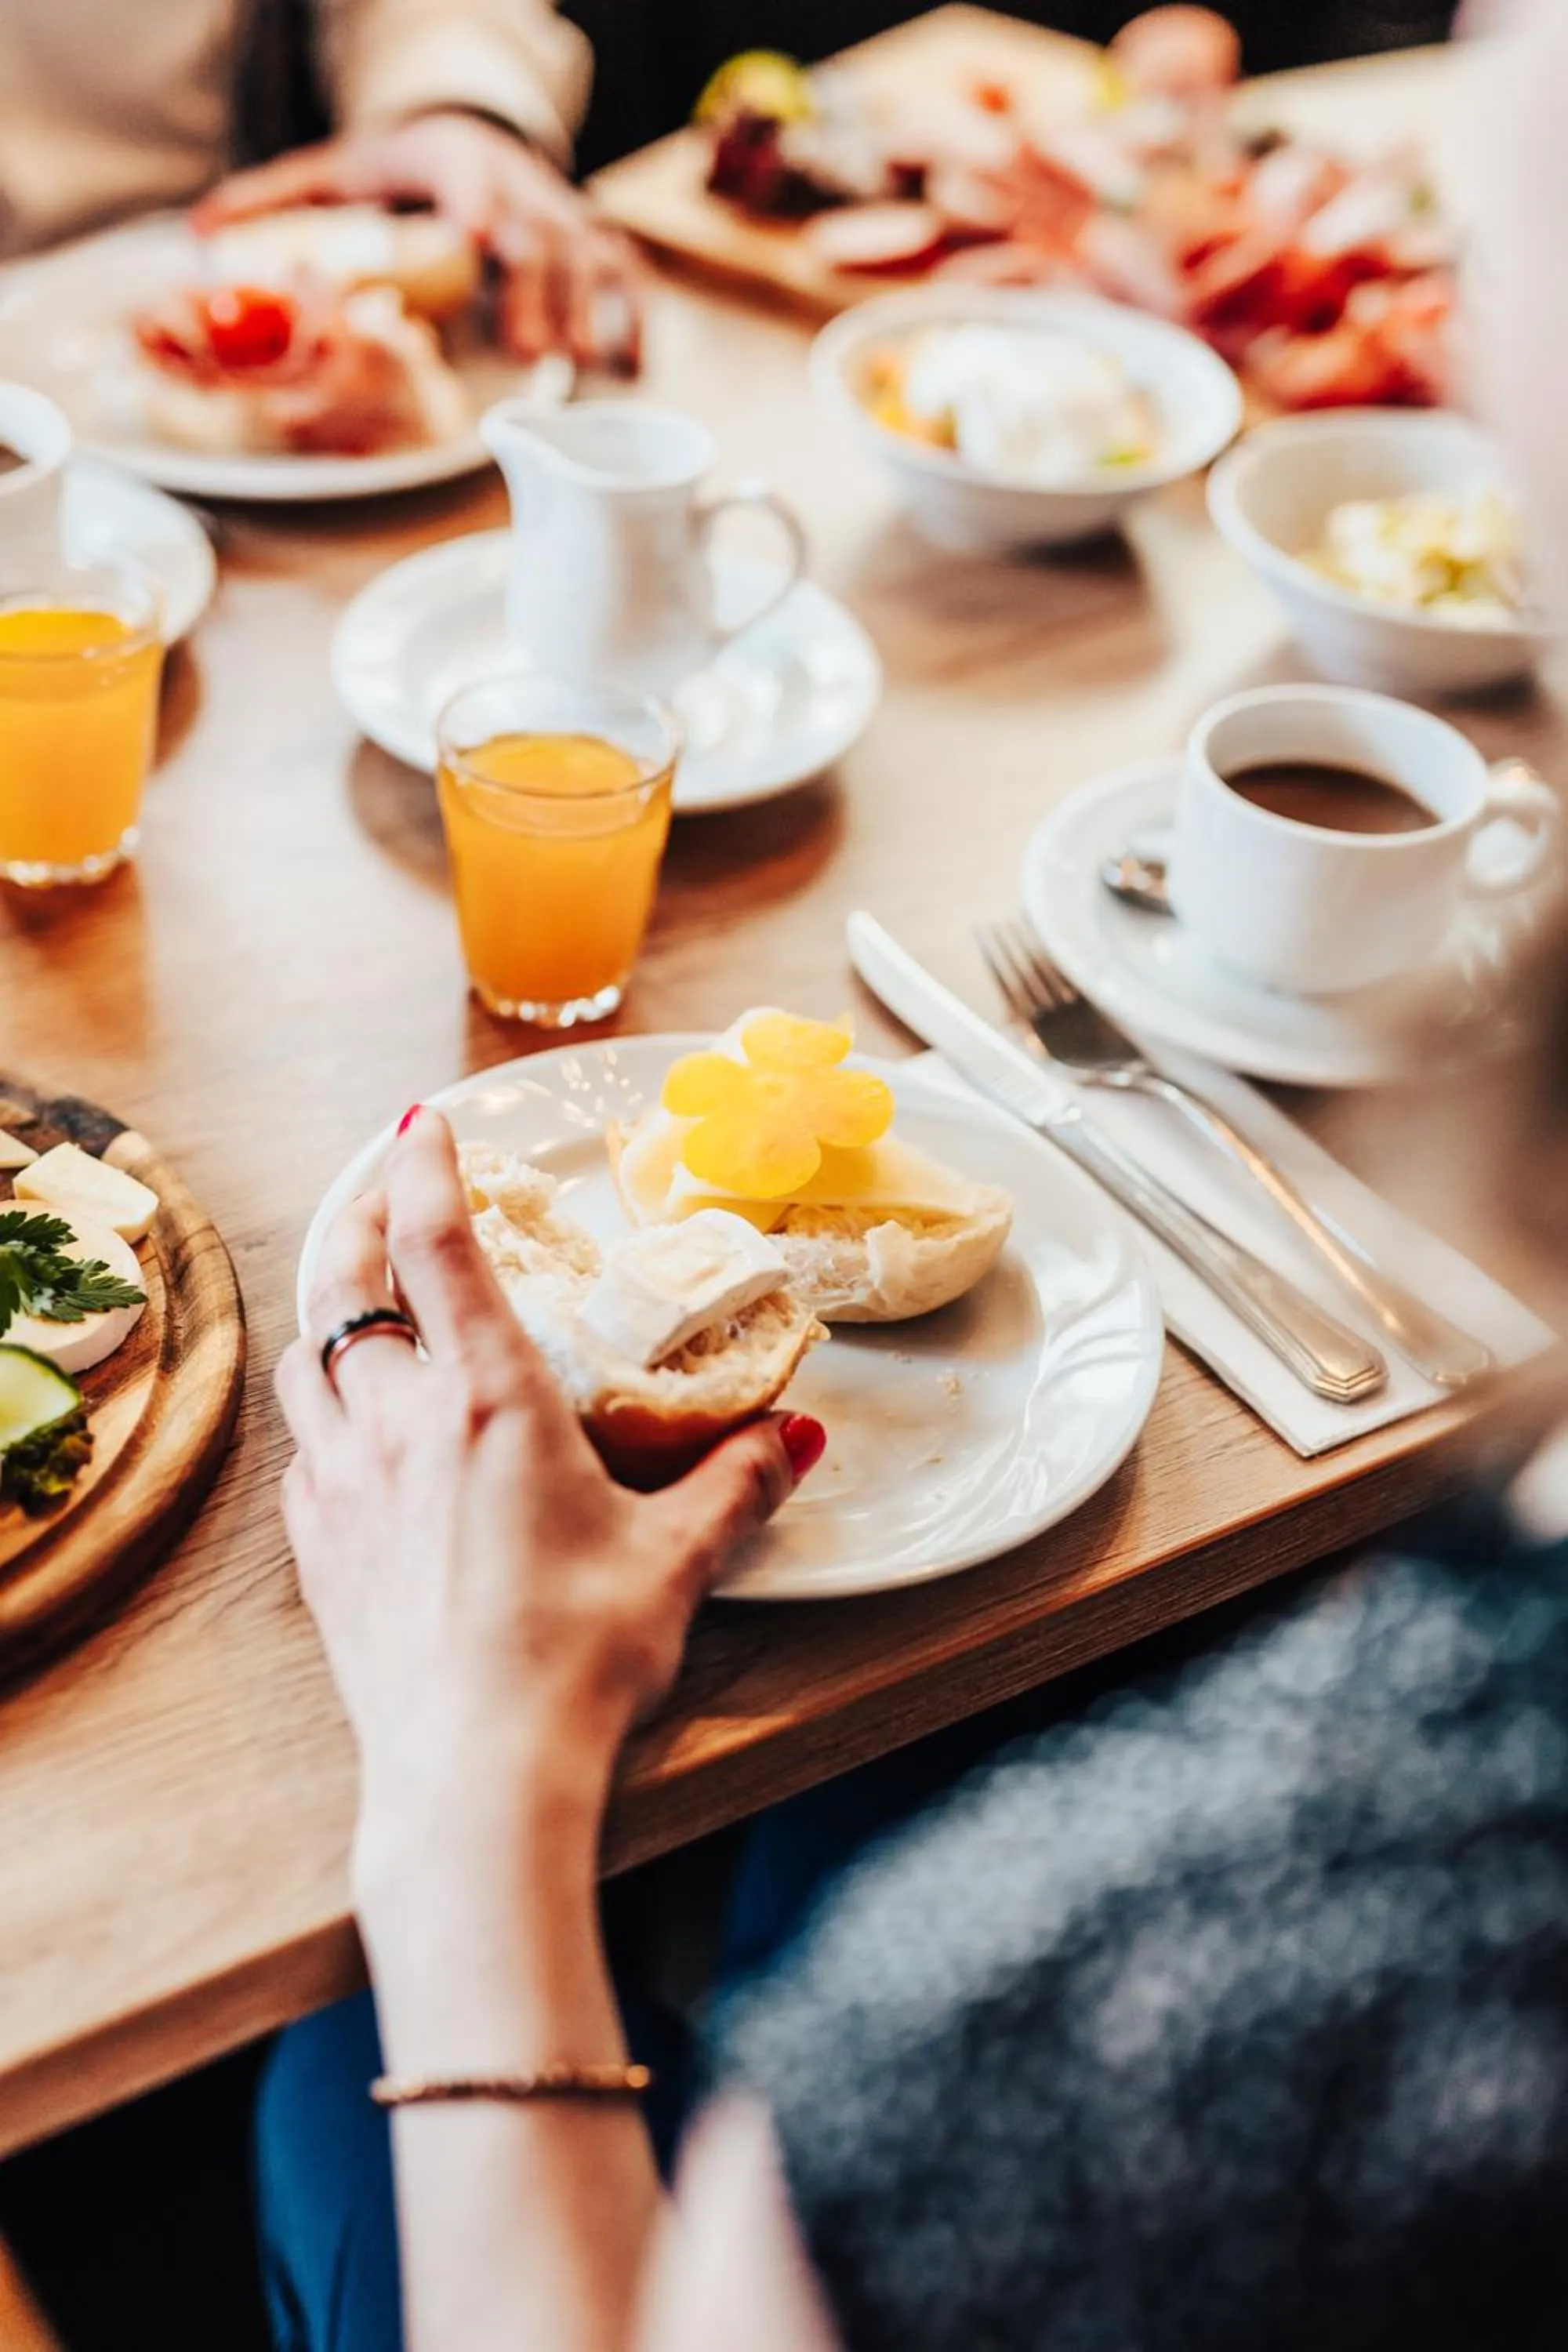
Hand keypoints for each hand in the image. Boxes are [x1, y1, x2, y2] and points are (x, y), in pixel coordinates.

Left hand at [194, 111, 640, 371]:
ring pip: (590, 259)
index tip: (476, 238)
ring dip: (588, 316)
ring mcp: (564, 217)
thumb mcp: (339, 171)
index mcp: (456, 165)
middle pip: (539, 236)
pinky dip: (635, 320)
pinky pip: (627, 278)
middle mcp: (520, 190)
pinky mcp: (594, 243)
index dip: (478, 208)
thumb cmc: (403, 169)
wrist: (475, 134)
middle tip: (526, 350)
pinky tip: (629, 369)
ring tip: (579, 370)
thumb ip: (274, 202)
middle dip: (537, 290)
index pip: (470, 181)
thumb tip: (196, 232)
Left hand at [275, 1109, 820, 1874]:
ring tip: (366, 1304)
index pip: (439, 1249)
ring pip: (309, 1362)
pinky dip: (322, 1407)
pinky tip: (355, 1430)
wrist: (475, 1780)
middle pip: (345, 1286)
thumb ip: (738, 1485)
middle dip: (359, 1221)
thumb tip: (797, 1436)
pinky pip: (302, 1446)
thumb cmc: (576, 1662)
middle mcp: (399, 1426)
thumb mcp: (678, 1563)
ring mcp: (343, 1487)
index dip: (425, 1171)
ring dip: (332, 1313)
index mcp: (489, 1404)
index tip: (423, 1122)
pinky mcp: (317, 1551)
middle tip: (383, 1193)